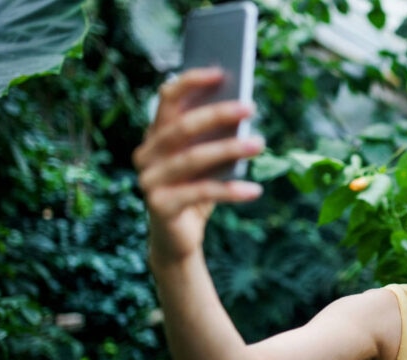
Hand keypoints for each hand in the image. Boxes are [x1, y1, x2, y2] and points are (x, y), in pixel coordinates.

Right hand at [132, 68, 263, 262]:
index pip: (167, 98)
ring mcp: (149, 180)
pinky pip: (200, 193)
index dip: (191, 82)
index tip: (221, 73)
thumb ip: (215, 138)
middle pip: (182, 126)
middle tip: (251, 107)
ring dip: (229, 149)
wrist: (179, 239)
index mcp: (156, 135)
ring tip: (260, 143)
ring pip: (193, 158)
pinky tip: (255, 190)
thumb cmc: (197, 192)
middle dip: (218, 113)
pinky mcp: (159, 205)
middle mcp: (146, 154)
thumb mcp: (208, 162)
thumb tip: (243, 111)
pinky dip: (231, 191)